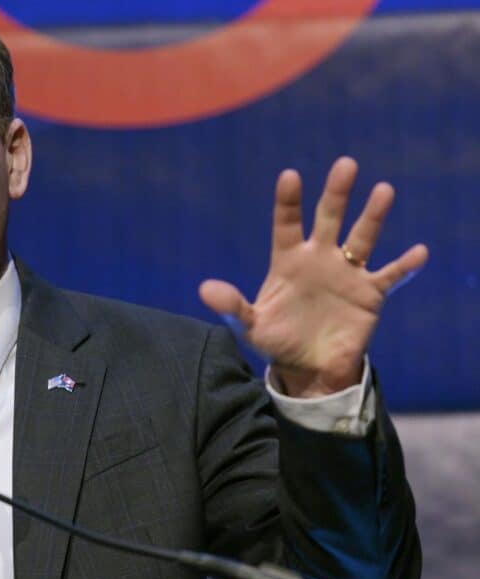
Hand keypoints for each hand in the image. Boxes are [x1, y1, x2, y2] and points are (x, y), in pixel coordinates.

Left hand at [198, 157, 428, 396]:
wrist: (309, 367)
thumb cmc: (277, 340)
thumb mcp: (250, 326)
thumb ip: (231, 306)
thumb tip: (204, 289)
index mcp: (288, 260)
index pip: (287, 224)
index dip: (288, 202)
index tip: (290, 176)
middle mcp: (320, 258)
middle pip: (329, 219)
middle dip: (337, 193)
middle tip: (345, 164)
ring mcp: (347, 273)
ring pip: (363, 238)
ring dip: (373, 216)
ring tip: (383, 190)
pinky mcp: (370, 294)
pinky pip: (390, 276)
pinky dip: (405, 265)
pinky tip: (419, 252)